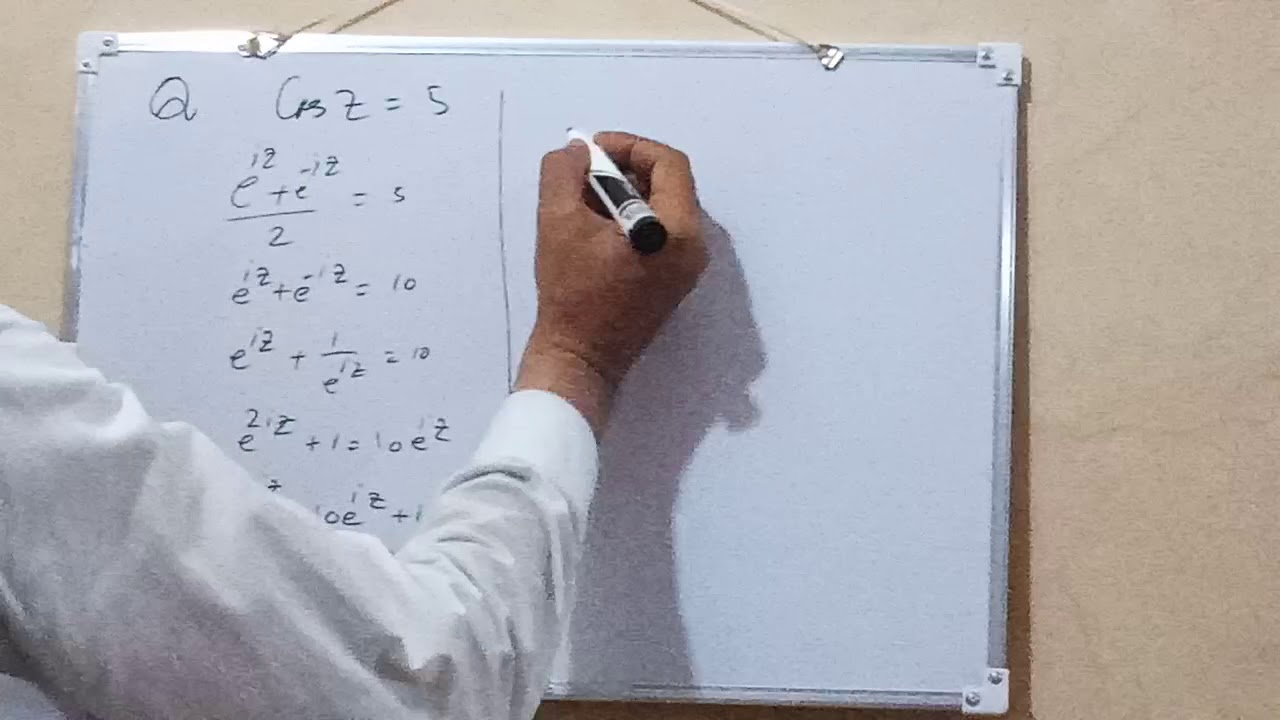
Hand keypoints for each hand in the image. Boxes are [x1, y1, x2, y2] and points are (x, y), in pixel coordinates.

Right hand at [516, 132, 708, 434]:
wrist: (579, 358)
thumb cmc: (570, 293)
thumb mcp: (557, 221)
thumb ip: (564, 173)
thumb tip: (577, 151)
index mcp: (678, 230)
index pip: (668, 163)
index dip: (628, 146)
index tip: (590, 151)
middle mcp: (694, 247)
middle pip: (668, 183)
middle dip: (624, 169)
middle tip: (583, 173)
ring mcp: (686, 267)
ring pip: (662, 206)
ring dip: (624, 193)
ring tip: (583, 200)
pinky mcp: (673, 281)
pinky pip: (659, 232)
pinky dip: (630, 217)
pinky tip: (594, 226)